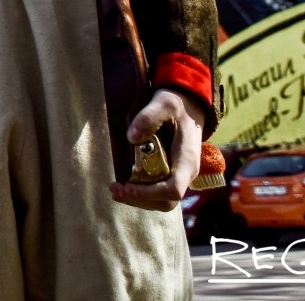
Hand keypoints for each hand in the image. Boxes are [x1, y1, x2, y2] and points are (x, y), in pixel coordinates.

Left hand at [110, 88, 206, 211]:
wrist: (189, 107)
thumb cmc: (178, 106)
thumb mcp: (164, 103)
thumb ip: (149, 117)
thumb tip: (131, 138)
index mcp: (187, 159)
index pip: (174, 189)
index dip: (150, 193)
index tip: (127, 185)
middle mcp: (186, 172)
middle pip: (167, 201)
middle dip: (140, 199)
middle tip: (115, 190)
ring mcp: (180, 175)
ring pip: (162, 200)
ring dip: (138, 199)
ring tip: (115, 190)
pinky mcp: (171, 173)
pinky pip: (158, 191)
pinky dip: (141, 193)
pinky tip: (123, 185)